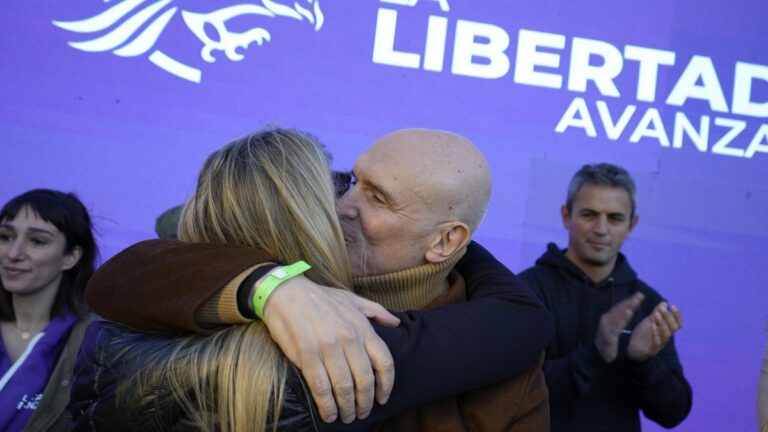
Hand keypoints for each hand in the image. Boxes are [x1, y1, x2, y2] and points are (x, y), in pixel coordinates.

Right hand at [260, 276, 399, 422]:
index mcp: (362, 327)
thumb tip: (396, 323)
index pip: (384, 362)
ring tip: (346, 416)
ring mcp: (328, 348)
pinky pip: (321, 388)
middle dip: (365, 402)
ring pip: (344, 387)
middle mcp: (349, 339)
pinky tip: (329, 414)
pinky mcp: (307, 356)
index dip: (386, 385)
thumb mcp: (353, 299)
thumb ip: (377, 311)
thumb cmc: (321, 298)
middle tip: (362, 413)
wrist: (286, 293)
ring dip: (347, 408)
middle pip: (365, 380)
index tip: (383, 398)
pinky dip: (327, 406)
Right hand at [594, 293, 644, 362]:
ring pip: (615, 318)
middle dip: (629, 303)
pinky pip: (613, 330)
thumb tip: (629, 309)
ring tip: (632, 307)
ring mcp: (606, 328)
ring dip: (623, 313)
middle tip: (639, 297)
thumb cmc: (610, 339)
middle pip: (619, 310)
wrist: (600, 354)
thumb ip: (621, 318)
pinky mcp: (607, 337)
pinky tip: (624, 322)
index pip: (621, 306)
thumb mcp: (615, 327)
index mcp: (609, 317)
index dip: (630, 300)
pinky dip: (618, 325)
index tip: (640, 295)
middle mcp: (606, 320)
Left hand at [628, 301, 682, 360]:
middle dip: (668, 317)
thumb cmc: (642, 335)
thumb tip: (665, 303)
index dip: (677, 315)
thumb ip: (656, 313)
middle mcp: (665, 338)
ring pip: (666, 334)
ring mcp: (659, 344)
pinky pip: (656, 342)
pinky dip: (655, 333)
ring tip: (656, 314)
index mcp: (666, 331)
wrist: (631, 349)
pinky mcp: (651, 350)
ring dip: (662, 323)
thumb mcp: (649, 322)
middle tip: (662, 308)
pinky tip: (652, 325)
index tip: (672, 305)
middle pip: (673, 328)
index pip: (677, 323)